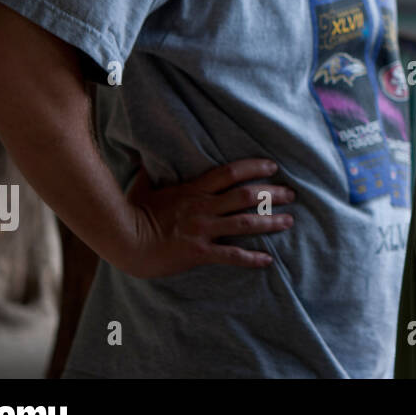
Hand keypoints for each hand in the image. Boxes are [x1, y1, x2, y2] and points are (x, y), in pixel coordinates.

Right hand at [114, 158, 294, 277]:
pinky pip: (231, 255)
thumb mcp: (143, 186)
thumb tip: (142, 153)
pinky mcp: (200, 252)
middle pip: (247, 195)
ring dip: (270, 222)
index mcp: (193, 189)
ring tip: (289, 221)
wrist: (124, 242)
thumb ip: (150, 170)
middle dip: (272, 194)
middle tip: (291, 194)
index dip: (254, 168)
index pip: (231, 172)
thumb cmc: (131, 213)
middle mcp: (203, 207)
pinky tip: (268, 260)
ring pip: (245, 223)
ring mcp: (203, 230)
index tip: (273, 167)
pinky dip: (251, 258)